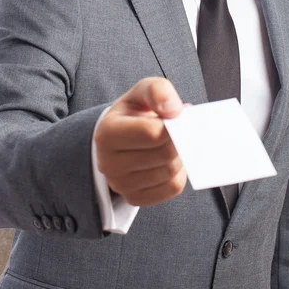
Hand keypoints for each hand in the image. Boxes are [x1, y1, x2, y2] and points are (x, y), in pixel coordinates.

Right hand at [94, 77, 187, 205]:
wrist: (123, 135)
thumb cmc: (135, 111)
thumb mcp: (143, 90)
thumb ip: (158, 90)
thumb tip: (175, 110)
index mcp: (107, 133)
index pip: (153, 133)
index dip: (174, 123)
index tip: (177, 115)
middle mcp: (108, 163)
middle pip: (165, 154)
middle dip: (180, 139)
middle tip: (180, 129)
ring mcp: (120, 184)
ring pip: (171, 172)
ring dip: (181, 156)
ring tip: (172, 143)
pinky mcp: (135, 198)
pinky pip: (172, 188)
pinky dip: (179, 173)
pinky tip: (170, 160)